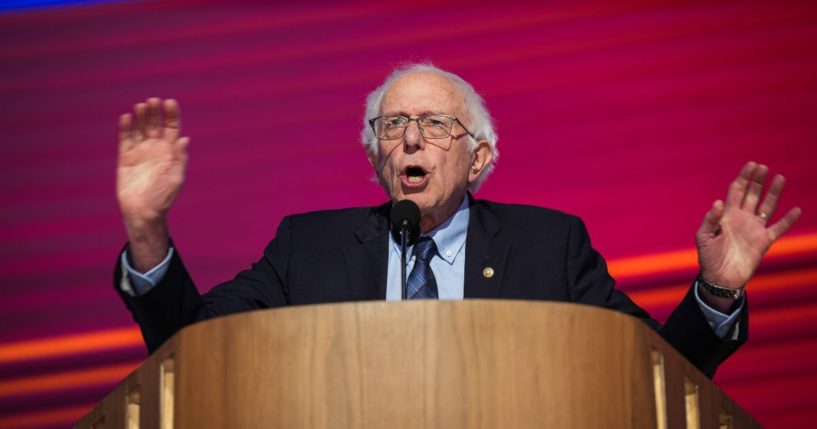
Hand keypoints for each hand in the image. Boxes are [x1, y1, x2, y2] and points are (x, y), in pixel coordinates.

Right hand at [117, 98, 189, 270]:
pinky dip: (126, 128)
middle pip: (155, 124)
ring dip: (141, 116)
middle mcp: (156, 148)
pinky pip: (125, 139)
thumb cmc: (163, 197)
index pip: (172, 127)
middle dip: (155, 112)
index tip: (170, 102)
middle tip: (153, 101)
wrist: (143, 211)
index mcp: (170, 151)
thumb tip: (185, 139)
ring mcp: (140, 151)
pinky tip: (127, 117)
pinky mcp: (126, 157)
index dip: (172, 114)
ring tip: (141, 106)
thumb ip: (179, 158)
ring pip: (140, 128)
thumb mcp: (176, 178)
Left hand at [696, 162, 801, 294]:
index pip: (736, 191)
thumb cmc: (708, 257)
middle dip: (757, 180)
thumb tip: (718, 202)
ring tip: (780, 178)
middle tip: (763, 167)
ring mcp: (754, 229)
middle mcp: (742, 218)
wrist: (720, 278)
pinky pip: (778, 228)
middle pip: (752, 194)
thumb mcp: (704, 237)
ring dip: (773, 193)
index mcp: (727, 215)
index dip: (743, 178)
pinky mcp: (764, 241)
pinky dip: (788, 220)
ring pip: (767, 206)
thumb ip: (710, 220)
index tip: (751, 165)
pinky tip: (796, 210)